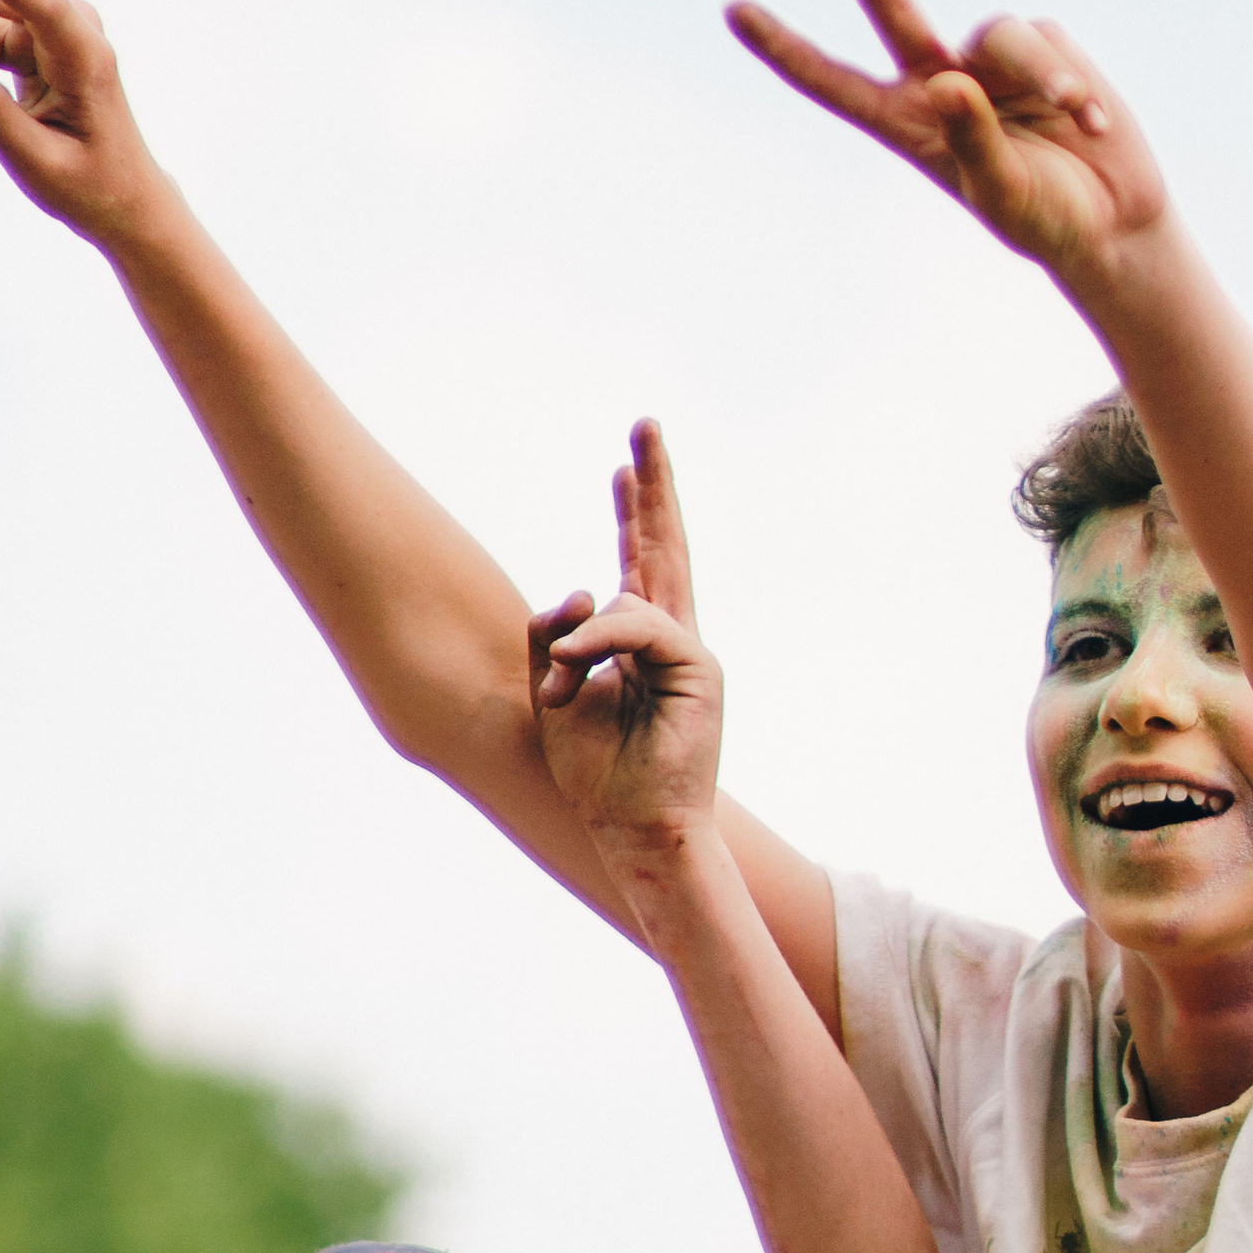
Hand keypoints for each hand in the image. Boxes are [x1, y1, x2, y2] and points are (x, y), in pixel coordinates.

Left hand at [529, 423, 723, 851]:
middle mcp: (669, 641)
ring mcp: (689, 653)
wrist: (636, 827)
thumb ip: (554, 635)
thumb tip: (578, 591)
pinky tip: (575, 670)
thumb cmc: (597, 774)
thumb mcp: (552, 692)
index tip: (621, 469)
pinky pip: (643, 628)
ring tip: (561, 685)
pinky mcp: (699, 669)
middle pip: (663, 547)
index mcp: (639, 646)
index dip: (630, 514)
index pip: (637, 565)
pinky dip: (603, 642)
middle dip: (651, 487)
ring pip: (645, 586)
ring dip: (593, 621)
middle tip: (644, 425)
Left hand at [728, 0, 1164, 285]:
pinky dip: (1072, 84)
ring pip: (1001, 36)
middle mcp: (941, 84)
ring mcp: (989, 62)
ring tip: (1074, 114)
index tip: (734, 10)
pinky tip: (1094, 125)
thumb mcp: (1006, 196)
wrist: (1112, 220)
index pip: (835, 82)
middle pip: (894, 11)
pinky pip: (1049, 45)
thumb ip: (976, 143)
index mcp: (908, 127)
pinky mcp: (1043, 48)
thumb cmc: (1046, 221)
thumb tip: (950, 81)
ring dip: (1042, 74)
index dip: (786, 48)